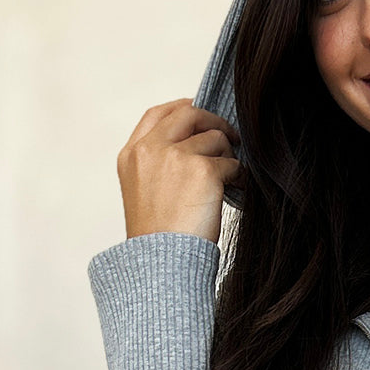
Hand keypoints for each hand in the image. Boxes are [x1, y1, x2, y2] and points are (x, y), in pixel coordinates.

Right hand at [116, 98, 244, 243]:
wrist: (161, 262)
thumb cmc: (157, 237)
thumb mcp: (144, 191)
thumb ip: (160, 162)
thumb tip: (198, 142)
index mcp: (132, 155)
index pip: (158, 114)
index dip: (183, 108)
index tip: (200, 112)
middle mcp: (151, 150)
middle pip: (189, 114)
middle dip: (214, 122)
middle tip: (231, 138)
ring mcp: (176, 157)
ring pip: (215, 138)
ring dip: (228, 155)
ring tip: (229, 178)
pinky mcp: (202, 170)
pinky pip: (232, 163)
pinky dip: (238, 175)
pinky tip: (235, 189)